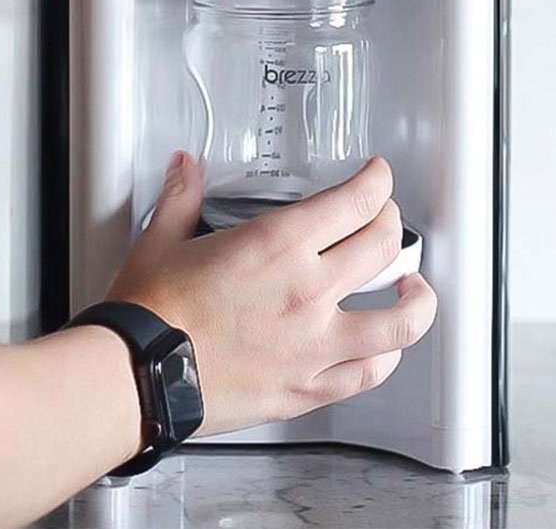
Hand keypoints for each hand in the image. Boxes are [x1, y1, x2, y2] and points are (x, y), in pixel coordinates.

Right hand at [106, 153, 437, 436]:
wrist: (139, 378)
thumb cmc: (150, 315)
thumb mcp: (162, 239)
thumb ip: (182, 197)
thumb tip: (185, 168)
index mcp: (278, 245)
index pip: (355, 202)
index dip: (377, 182)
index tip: (377, 178)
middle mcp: (308, 292)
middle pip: (383, 246)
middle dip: (391, 222)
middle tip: (384, 218)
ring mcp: (315, 344)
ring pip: (399, 321)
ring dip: (416, 299)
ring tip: (414, 288)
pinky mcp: (307, 388)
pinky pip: (369, 374)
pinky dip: (386, 357)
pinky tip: (385, 350)